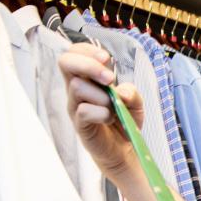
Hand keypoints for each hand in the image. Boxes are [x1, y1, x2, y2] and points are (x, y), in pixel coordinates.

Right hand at [58, 42, 144, 179]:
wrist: (124, 150)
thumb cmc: (125, 121)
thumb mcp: (135, 103)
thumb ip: (131, 92)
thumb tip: (120, 91)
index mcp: (88, 78)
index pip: (74, 53)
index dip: (87, 50)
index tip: (106, 59)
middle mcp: (76, 89)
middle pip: (65, 62)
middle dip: (89, 65)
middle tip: (110, 79)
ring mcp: (75, 106)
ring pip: (77, 86)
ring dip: (101, 95)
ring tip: (113, 108)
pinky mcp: (79, 124)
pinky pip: (84, 111)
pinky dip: (101, 113)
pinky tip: (109, 118)